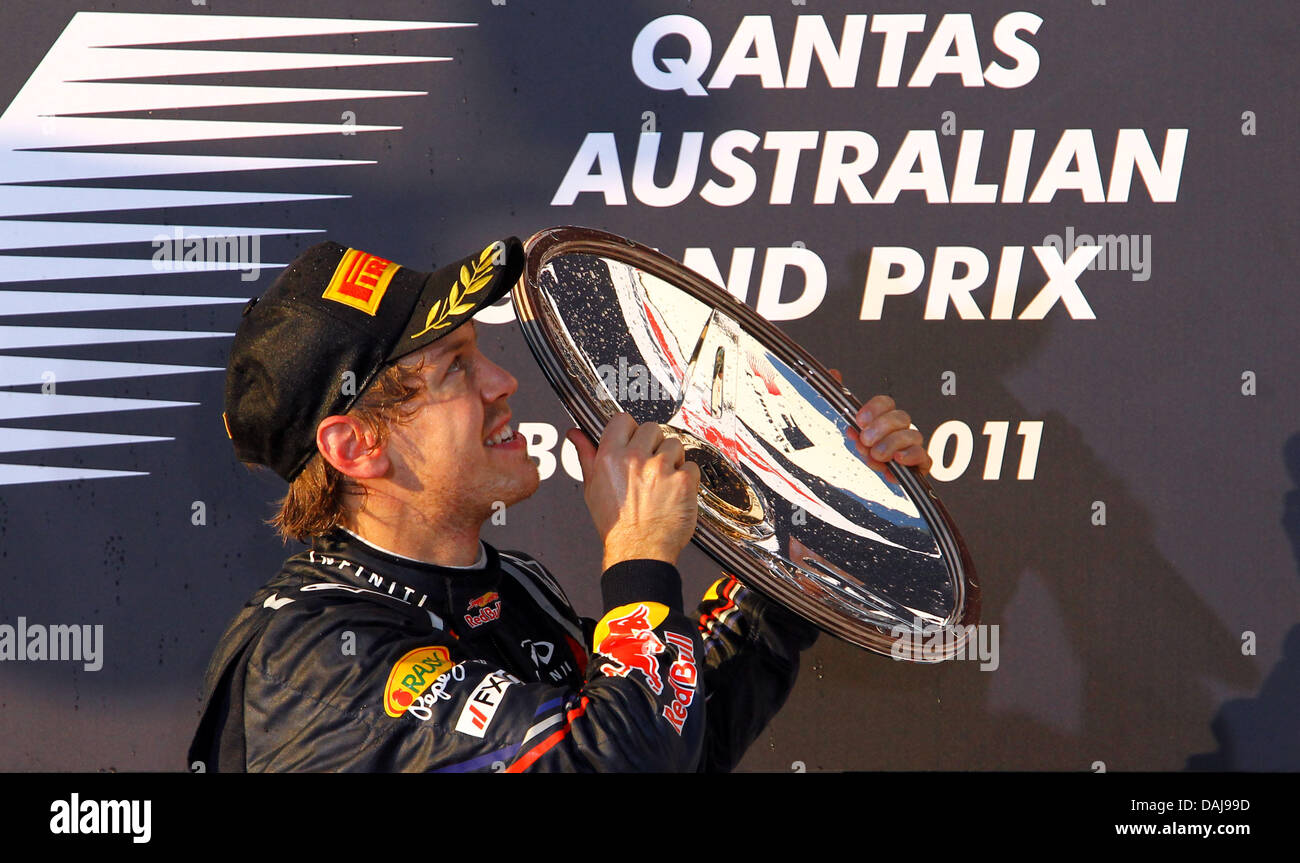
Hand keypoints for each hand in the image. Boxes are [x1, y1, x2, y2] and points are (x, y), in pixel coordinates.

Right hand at [566, 414, 700, 568]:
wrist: (638, 551)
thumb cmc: (616, 525)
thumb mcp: (592, 487)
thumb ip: (586, 455)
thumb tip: (575, 434)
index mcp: (611, 457)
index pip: (623, 420)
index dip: (630, 430)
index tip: (633, 441)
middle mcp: (636, 459)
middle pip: (652, 428)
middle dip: (653, 444)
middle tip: (650, 465)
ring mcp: (661, 469)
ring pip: (674, 444)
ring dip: (672, 459)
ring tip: (663, 480)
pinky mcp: (683, 481)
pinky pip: (691, 466)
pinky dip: (687, 477)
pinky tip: (674, 491)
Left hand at [829, 369, 930, 481]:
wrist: (856, 477)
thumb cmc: (857, 450)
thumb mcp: (841, 424)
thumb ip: (839, 399)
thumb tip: (834, 373)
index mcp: (882, 418)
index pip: (886, 403)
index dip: (874, 410)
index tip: (859, 421)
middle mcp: (898, 430)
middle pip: (901, 417)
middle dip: (882, 428)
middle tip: (866, 440)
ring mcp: (909, 447)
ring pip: (913, 436)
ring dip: (892, 444)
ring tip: (876, 454)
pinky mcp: (916, 466)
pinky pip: (924, 458)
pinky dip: (912, 457)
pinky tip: (896, 461)